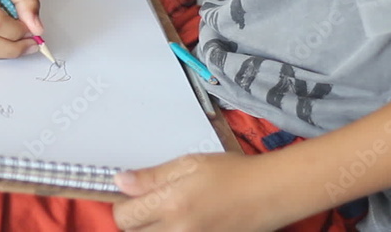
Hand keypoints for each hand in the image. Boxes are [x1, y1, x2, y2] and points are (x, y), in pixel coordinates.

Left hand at [113, 153, 279, 231]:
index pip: (125, 216)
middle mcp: (178, 231)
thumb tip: (120, 182)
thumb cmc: (233, 173)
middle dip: (136, 221)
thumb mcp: (189, 164)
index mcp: (172, 204)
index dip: (124, 204)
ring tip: (168, 216)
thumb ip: (152, 176)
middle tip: (150, 206)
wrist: (270, 193)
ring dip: (152, 231)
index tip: (133, 196)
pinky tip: (182, 225)